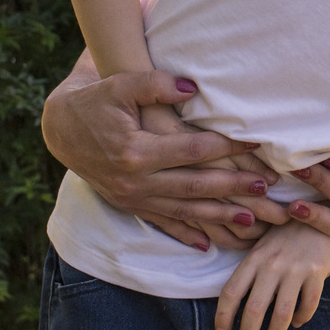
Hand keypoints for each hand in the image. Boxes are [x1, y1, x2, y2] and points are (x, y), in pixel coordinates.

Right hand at [42, 54, 287, 248]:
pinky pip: (162, 224)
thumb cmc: (98, 101)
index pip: (193, 150)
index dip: (228, 147)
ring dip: (219, 217)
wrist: (61, 128)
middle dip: (234, 188)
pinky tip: (209, 244)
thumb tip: (192, 89)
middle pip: (195, 186)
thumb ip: (155, 84)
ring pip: (184, 212)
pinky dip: (186, 234)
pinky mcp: (129, 206)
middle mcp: (135, 180)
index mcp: (136, 150)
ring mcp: (132, 197)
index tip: (258, 144)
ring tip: (253, 219)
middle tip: (268, 186)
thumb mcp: (121, 85)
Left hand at [214, 221, 329, 329]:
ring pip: (282, 313)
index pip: (230, 293)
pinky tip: (298, 322)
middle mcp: (272, 264)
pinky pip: (309, 304)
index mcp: (253, 258)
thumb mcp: (261, 247)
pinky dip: (302, 318)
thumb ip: (250, 272)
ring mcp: (295, 268)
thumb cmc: (285, 236)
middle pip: (254, 309)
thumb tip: (235, 307)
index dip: (222, 317)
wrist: (319, 215)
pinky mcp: (317, 271)